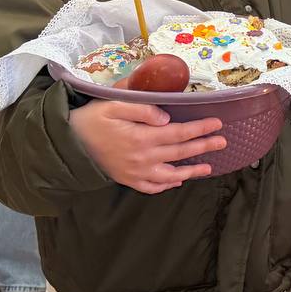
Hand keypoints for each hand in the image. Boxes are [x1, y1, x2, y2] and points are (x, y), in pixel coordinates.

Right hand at [69, 101, 225, 193]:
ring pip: (171, 174)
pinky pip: (152, 187)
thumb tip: (166, 117)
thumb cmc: (91, 118)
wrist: (68, 143)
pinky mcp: (128, 180)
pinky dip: (167, 185)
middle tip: (223, 141)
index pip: (179, 132)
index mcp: (141, 137)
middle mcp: (142, 158)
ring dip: (192, 170)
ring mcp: (136, 172)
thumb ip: (141, 108)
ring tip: (209, 167)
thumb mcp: (113, 104)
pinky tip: (178, 180)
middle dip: (204, 146)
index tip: (217, 123)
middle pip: (180, 152)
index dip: (200, 128)